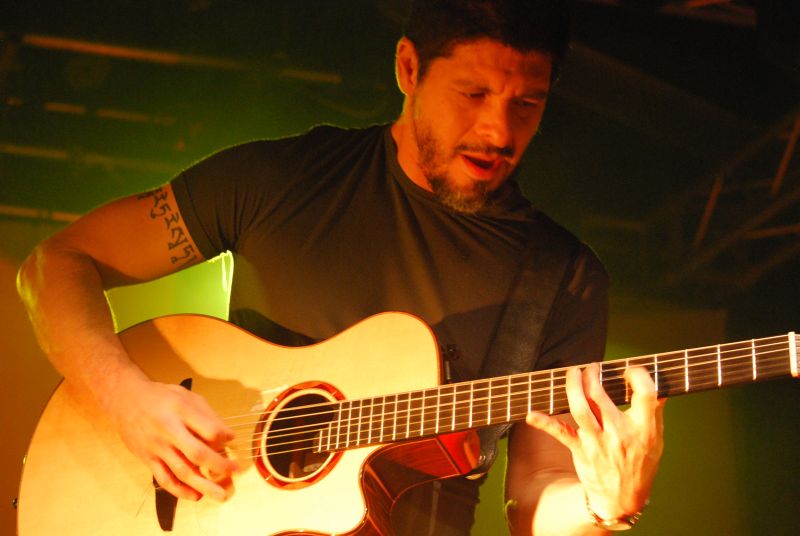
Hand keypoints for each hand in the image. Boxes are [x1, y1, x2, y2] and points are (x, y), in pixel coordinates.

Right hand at [107, 377, 238, 501]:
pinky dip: (180, 491)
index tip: (232, 440)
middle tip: (235, 471)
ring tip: (221, 495)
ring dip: (204, 485)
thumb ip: (207, 415)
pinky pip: (165, 479)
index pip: (208, 428)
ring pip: (182, 471)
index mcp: (181, 410)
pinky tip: (195, 495)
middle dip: (219, 465)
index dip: (224, 437)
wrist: (125, 400)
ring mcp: (157, 447)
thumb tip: (227, 435)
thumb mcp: (186, 396)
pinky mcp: (147, 459)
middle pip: (197, 453)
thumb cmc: (160, 397)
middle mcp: (168, 430)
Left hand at [525, 363, 663, 518]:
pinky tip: (531, 415)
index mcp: (644, 430)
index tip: (628, 370)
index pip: (645, 394)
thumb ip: (654, 413)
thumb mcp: (657, 440)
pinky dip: (544, 423)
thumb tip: (655, 386)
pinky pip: (560, 434)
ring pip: (580, 408)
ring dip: (573, 386)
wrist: (622, 499)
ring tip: (573, 373)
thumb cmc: (641, 464)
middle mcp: (620, 434)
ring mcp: (598, 442)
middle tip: (590, 368)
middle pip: (600, 396)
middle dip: (591, 375)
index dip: (637, 375)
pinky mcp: (580, 450)